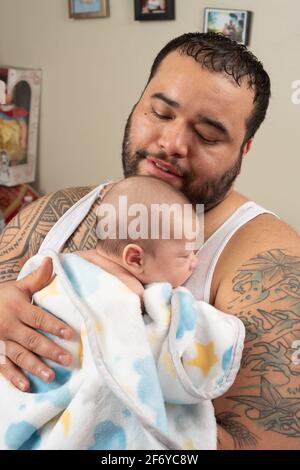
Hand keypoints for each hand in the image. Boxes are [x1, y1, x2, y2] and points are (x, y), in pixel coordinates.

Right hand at [0, 257, 74, 391]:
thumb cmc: (0, 297)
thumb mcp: (17, 287)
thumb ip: (36, 278)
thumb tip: (51, 260)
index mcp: (17, 308)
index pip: (39, 318)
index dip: (55, 326)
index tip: (70, 334)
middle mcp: (9, 326)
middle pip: (33, 339)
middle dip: (51, 350)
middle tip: (68, 359)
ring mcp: (0, 341)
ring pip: (20, 355)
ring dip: (35, 367)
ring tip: (51, 376)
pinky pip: (4, 367)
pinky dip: (14, 377)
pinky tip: (26, 386)